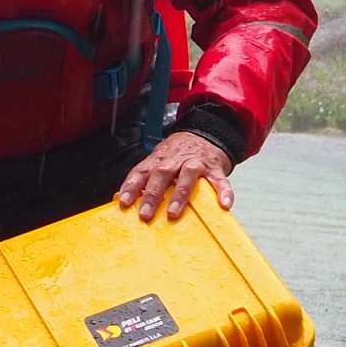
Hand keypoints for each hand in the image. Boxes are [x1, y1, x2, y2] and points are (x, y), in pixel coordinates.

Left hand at [119, 132, 233, 222]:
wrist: (206, 132)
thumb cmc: (178, 154)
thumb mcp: (158, 160)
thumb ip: (144, 178)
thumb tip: (121, 198)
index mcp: (158, 160)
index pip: (141, 172)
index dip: (131, 187)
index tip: (123, 202)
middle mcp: (175, 161)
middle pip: (161, 175)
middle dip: (152, 195)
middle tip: (145, 214)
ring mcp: (196, 164)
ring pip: (186, 176)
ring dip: (179, 195)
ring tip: (173, 213)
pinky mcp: (215, 168)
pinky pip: (220, 181)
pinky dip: (223, 192)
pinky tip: (224, 205)